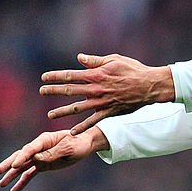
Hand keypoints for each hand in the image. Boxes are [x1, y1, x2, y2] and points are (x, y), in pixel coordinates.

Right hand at [0, 128, 107, 190]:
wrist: (84, 144)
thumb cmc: (78, 143)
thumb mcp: (68, 148)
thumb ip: (53, 153)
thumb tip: (36, 158)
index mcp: (44, 140)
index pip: (30, 149)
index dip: (21, 157)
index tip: (13, 166)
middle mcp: (38, 148)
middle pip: (20, 156)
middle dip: (8, 164)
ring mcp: (39, 157)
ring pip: (22, 166)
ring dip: (11, 175)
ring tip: (0, 184)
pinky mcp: (43, 165)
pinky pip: (30, 174)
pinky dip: (22, 181)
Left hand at [39, 52, 175, 134]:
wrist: (150, 86)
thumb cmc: (133, 70)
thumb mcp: (114, 60)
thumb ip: (95, 61)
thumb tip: (78, 58)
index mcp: (96, 75)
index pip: (70, 75)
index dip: (55, 76)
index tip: (44, 77)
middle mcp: (96, 89)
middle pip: (69, 90)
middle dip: (53, 91)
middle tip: (42, 92)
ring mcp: (101, 102)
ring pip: (77, 108)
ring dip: (62, 111)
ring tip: (50, 115)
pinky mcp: (109, 112)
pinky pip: (93, 121)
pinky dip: (82, 127)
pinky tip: (72, 132)